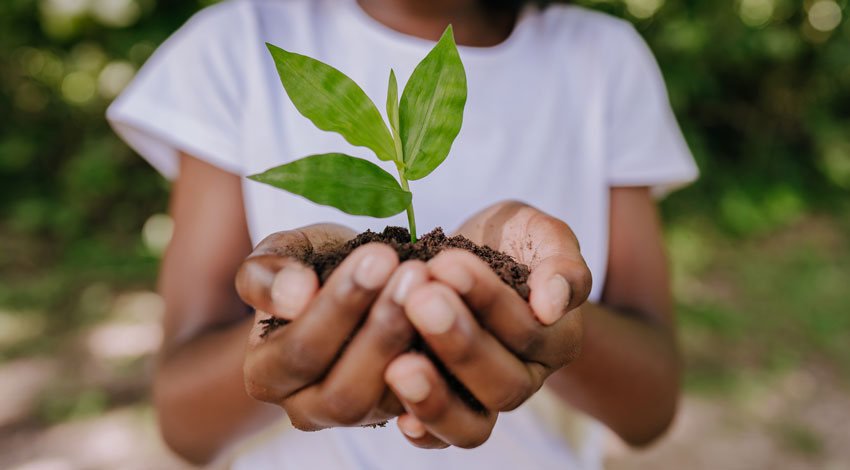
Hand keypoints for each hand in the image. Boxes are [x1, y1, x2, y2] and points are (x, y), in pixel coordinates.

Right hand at [236, 224, 429, 428]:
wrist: (358, 281)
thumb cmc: (313, 266)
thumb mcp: (283, 253)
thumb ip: (268, 272)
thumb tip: (295, 296)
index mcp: (267, 374)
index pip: (300, 352)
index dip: (339, 307)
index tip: (377, 257)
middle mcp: (309, 408)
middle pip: (343, 392)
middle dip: (382, 331)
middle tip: (414, 273)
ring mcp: (361, 416)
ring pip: (388, 403)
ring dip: (416, 344)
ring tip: (435, 290)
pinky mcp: (406, 413)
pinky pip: (430, 409)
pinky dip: (446, 367)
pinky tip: (462, 319)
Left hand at [384, 201, 591, 447]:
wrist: (470, 255)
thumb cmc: (507, 239)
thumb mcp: (538, 231)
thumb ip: (559, 261)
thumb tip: (552, 305)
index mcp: (557, 337)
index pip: (529, 331)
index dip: (488, 301)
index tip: (446, 263)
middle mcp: (526, 377)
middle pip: (505, 383)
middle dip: (460, 343)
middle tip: (419, 300)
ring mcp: (485, 399)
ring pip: (474, 424)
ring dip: (436, 397)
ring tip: (398, 365)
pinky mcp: (448, 407)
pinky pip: (441, 439)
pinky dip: (423, 431)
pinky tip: (397, 416)